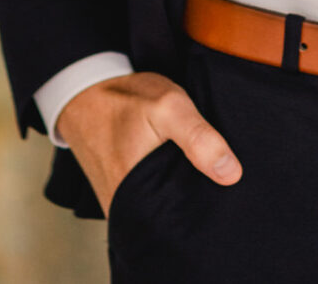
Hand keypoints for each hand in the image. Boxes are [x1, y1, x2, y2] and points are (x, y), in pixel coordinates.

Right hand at [55, 71, 242, 218]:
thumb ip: (198, 138)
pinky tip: (185, 172)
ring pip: (166, 210)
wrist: (84, 95)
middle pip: (177, 218)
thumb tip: (232, 174)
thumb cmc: (126, 100)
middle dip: (201, 204)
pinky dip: (170, 188)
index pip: (186, 223)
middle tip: (224, 182)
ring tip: (207, 177)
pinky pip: (153, 201)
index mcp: (139, 200)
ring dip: (185, 195)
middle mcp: (128, 213)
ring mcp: (123, 207)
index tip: (232, 195)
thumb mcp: (168, 106)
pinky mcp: (123, 197)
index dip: (212, 209)